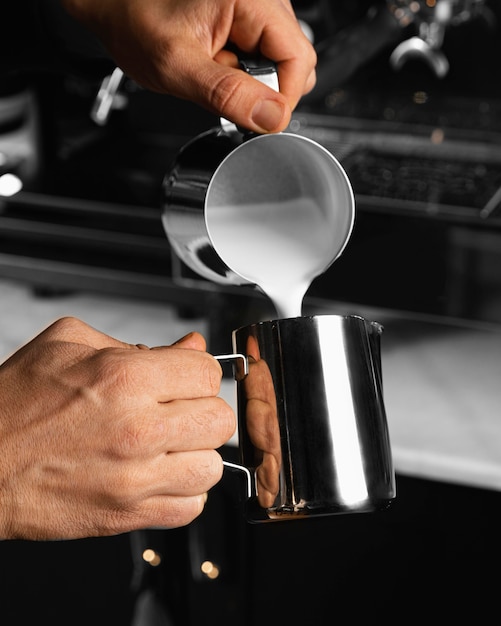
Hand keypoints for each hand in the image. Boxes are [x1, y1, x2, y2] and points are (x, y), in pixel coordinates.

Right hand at [0, 317, 234, 539]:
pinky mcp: (128, 515)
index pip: (208, 372)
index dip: (199, 371)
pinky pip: (191, 508)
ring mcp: (135, 478)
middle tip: (178, 409)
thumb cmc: (15, 405)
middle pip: (220, 420)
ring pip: (212, 467)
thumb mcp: (68, 343)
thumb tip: (190, 346)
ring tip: (170, 444)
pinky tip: (162, 474)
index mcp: (125, 378)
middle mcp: (137, 429)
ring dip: (197, 452)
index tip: (186, 377)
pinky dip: (185, 492)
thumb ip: (134, 339)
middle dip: (203, 409)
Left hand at [61, 0, 316, 132]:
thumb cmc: (135, 20)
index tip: (255, 119)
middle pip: (295, 61)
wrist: (117, 7)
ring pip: (281, 63)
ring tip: (215, 73)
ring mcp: (259, 8)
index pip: (299, 58)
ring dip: (253, 83)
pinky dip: (244, 74)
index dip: (281, 98)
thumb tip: (272, 118)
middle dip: (265, 90)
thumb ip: (227, 94)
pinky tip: (219, 68)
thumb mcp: (177, 66)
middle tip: (223, 89)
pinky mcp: (251, 21)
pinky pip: (265, 58)